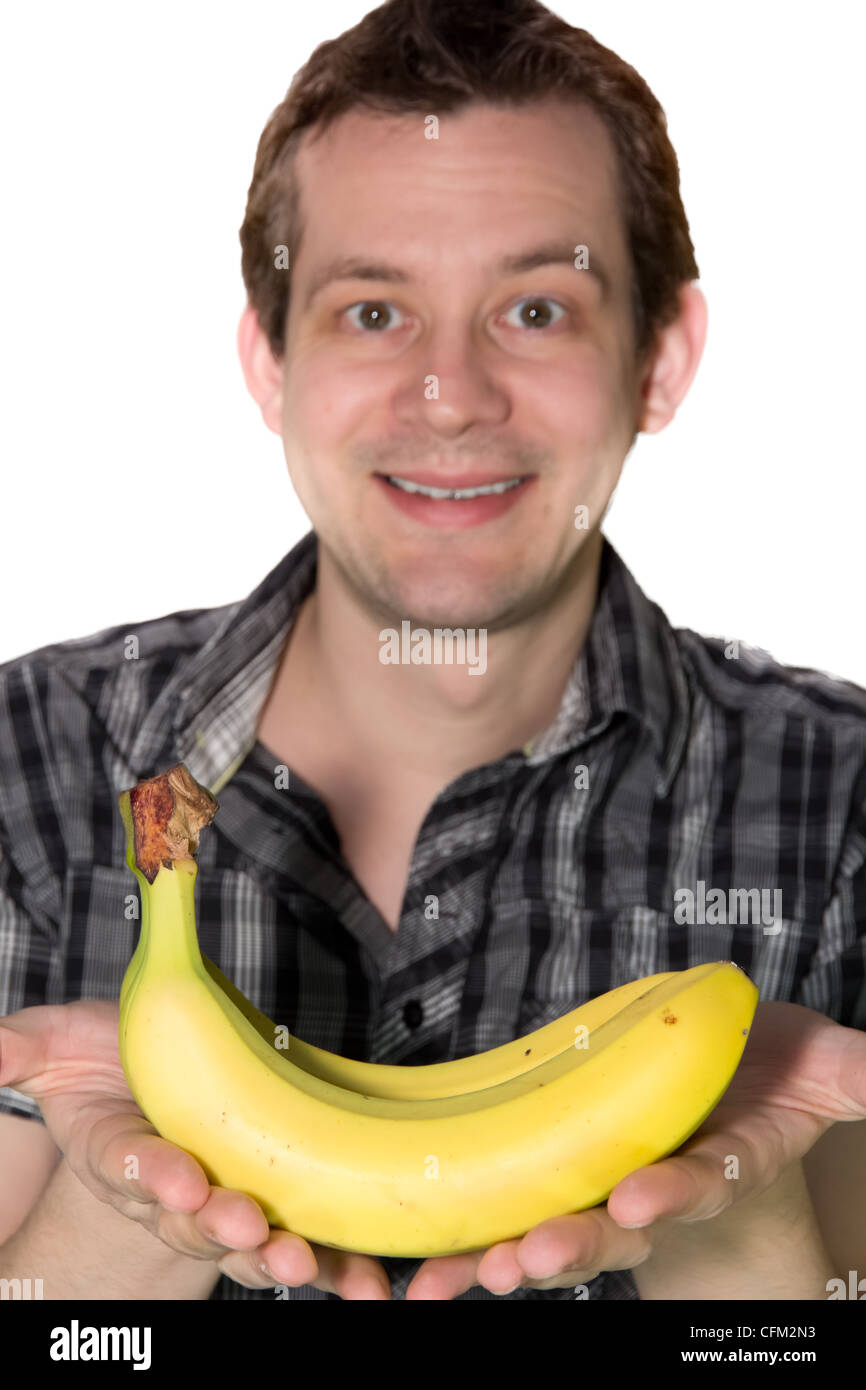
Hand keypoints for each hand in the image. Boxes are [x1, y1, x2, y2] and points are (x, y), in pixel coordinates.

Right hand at [0, 1001, 391, 1298]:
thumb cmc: (108, 1057)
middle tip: (245, 1225)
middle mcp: (171, 1191)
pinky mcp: (271, 1207)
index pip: (130, 1169)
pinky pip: (304, 1242)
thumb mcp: (58, 1042)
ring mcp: (221, 1203)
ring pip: (247, 1242)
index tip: (178, 1180)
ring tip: (300, 1262)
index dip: (153, 1177)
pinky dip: (334, 1267)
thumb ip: (23, 1045)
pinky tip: (364, 1283)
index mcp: (120, 1151)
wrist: (157, 1081)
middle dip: (219, 1225)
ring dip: (274, 1255)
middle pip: (192, 1220)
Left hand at [404, 1000, 865, 1298]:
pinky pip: (512, 1216)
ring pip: (556, 1231)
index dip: (673, 1193)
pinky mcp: (562, 1178)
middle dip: (574, 1246)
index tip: (640, 1201)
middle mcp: (660, 1188)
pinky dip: (469, 1246)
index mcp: (723, 1160)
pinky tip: (426, 1275)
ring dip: (508, 1256)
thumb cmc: (774, 1076)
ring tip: (466, 1277)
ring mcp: (607, 1189)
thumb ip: (851, 1073)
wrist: (729, 1086)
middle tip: (526, 1262)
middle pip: (615, 1227)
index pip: (702, 1181)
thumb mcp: (821, 1071)